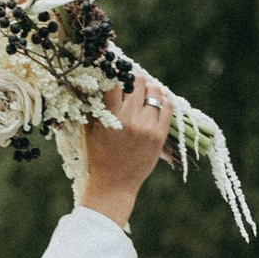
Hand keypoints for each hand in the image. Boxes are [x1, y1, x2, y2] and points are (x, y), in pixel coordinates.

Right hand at [77, 72, 174, 226]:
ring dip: (149, 88)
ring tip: (145, 92)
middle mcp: (130, 119)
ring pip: (154, 92)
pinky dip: (163, 100)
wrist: (114, 185)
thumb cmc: (98, 157)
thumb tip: (96, 82)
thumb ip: (94, 107)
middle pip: (137, 82)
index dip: (115, 74)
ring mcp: (147, 127)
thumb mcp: (90, 131)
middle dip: (133, 80)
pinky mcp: (160, 136)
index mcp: (110, 117)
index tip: (116, 72)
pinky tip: (158, 101)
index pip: (115, 82)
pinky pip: (168, 107)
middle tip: (132, 83)